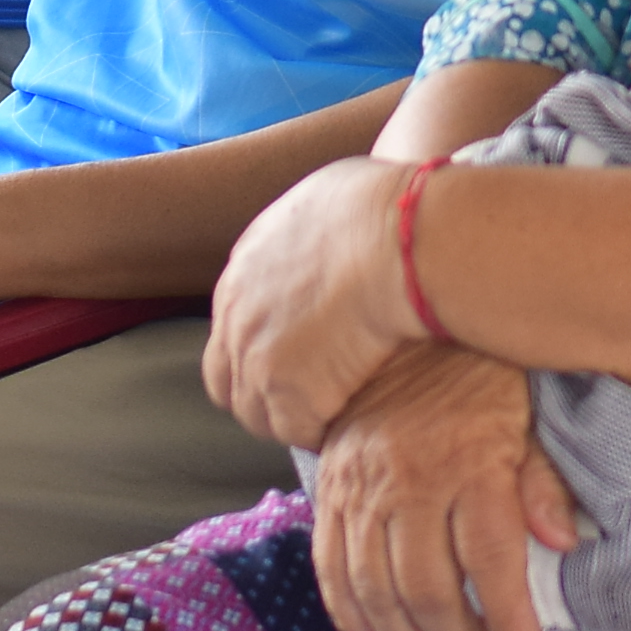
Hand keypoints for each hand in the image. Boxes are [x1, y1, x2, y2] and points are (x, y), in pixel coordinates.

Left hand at [206, 155, 427, 448]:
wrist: (400, 241)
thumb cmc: (384, 206)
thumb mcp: (327, 198)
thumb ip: (310, 229)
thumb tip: (335, 225)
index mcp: (243, 270)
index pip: (230, 332)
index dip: (262, 350)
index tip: (299, 357)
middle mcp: (237, 318)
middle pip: (230, 383)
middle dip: (265, 395)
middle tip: (312, 397)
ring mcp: (259, 361)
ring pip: (261, 416)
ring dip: (296, 418)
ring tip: (340, 412)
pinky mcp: (290, 396)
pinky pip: (301, 433)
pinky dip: (325, 432)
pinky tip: (357, 419)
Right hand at [305, 346, 579, 630]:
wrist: (406, 314)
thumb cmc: (477, 374)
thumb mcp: (526, 415)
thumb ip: (541, 481)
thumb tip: (562, 539)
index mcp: (469, 462)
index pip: (489, 558)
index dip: (506, 618)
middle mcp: (411, 479)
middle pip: (428, 586)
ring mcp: (363, 487)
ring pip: (376, 588)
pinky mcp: (331, 489)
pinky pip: (331, 565)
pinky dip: (350, 617)